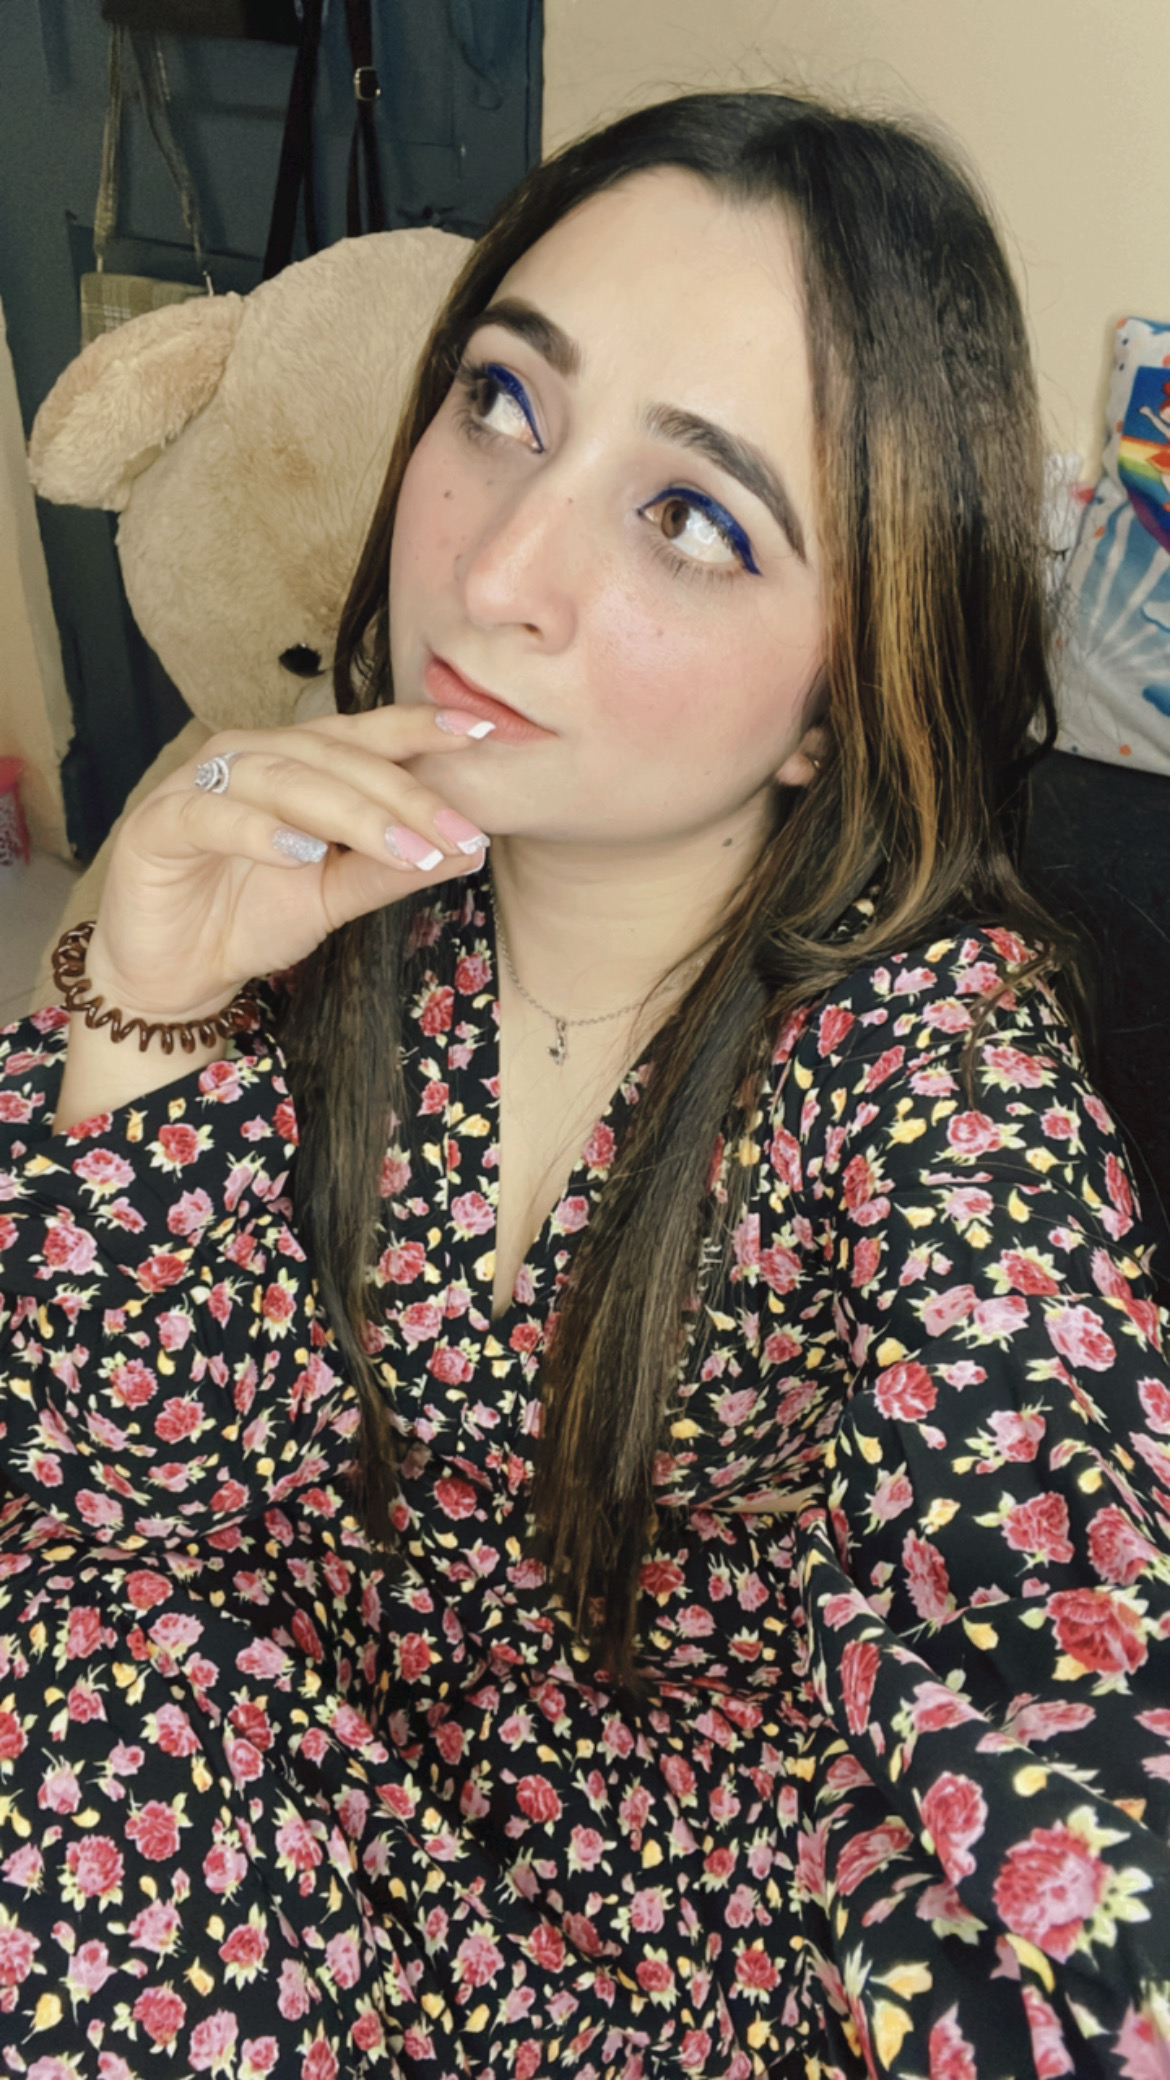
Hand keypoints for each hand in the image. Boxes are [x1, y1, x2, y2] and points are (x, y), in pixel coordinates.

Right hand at [86, 704, 490, 1022]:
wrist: (176, 973)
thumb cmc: (251, 918)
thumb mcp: (335, 895)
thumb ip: (391, 868)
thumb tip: (470, 849)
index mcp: (295, 761)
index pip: (364, 735)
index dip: (420, 729)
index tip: (482, 734)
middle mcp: (248, 757)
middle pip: (334, 759)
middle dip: (401, 796)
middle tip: (455, 833)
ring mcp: (199, 784)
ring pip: (282, 779)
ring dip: (346, 813)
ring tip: (399, 846)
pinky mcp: (158, 824)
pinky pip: (211, 815)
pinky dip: (258, 830)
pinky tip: (300, 851)